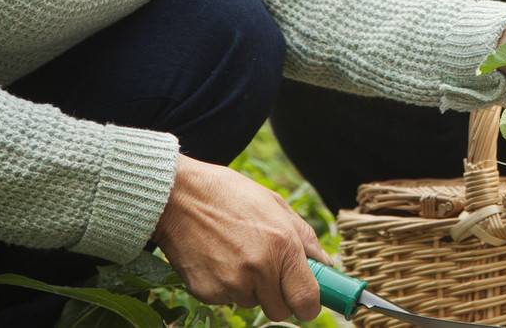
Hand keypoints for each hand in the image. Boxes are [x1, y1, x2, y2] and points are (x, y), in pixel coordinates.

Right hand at [154, 154, 327, 321]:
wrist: (180, 197)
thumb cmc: (231, 196)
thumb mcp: (276, 205)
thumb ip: (305, 238)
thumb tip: (325, 264)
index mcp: (283, 246)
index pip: (306, 299)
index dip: (310, 306)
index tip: (308, 303)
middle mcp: (260, 269)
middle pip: (280, 310)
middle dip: (279, 297)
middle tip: (268, 272)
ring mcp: (231, 284)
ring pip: (252, 304)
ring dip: (251, 289)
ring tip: (237, 255)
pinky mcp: (207, 293)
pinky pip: (227, 300)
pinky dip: (227, 286)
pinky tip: (219, 259)